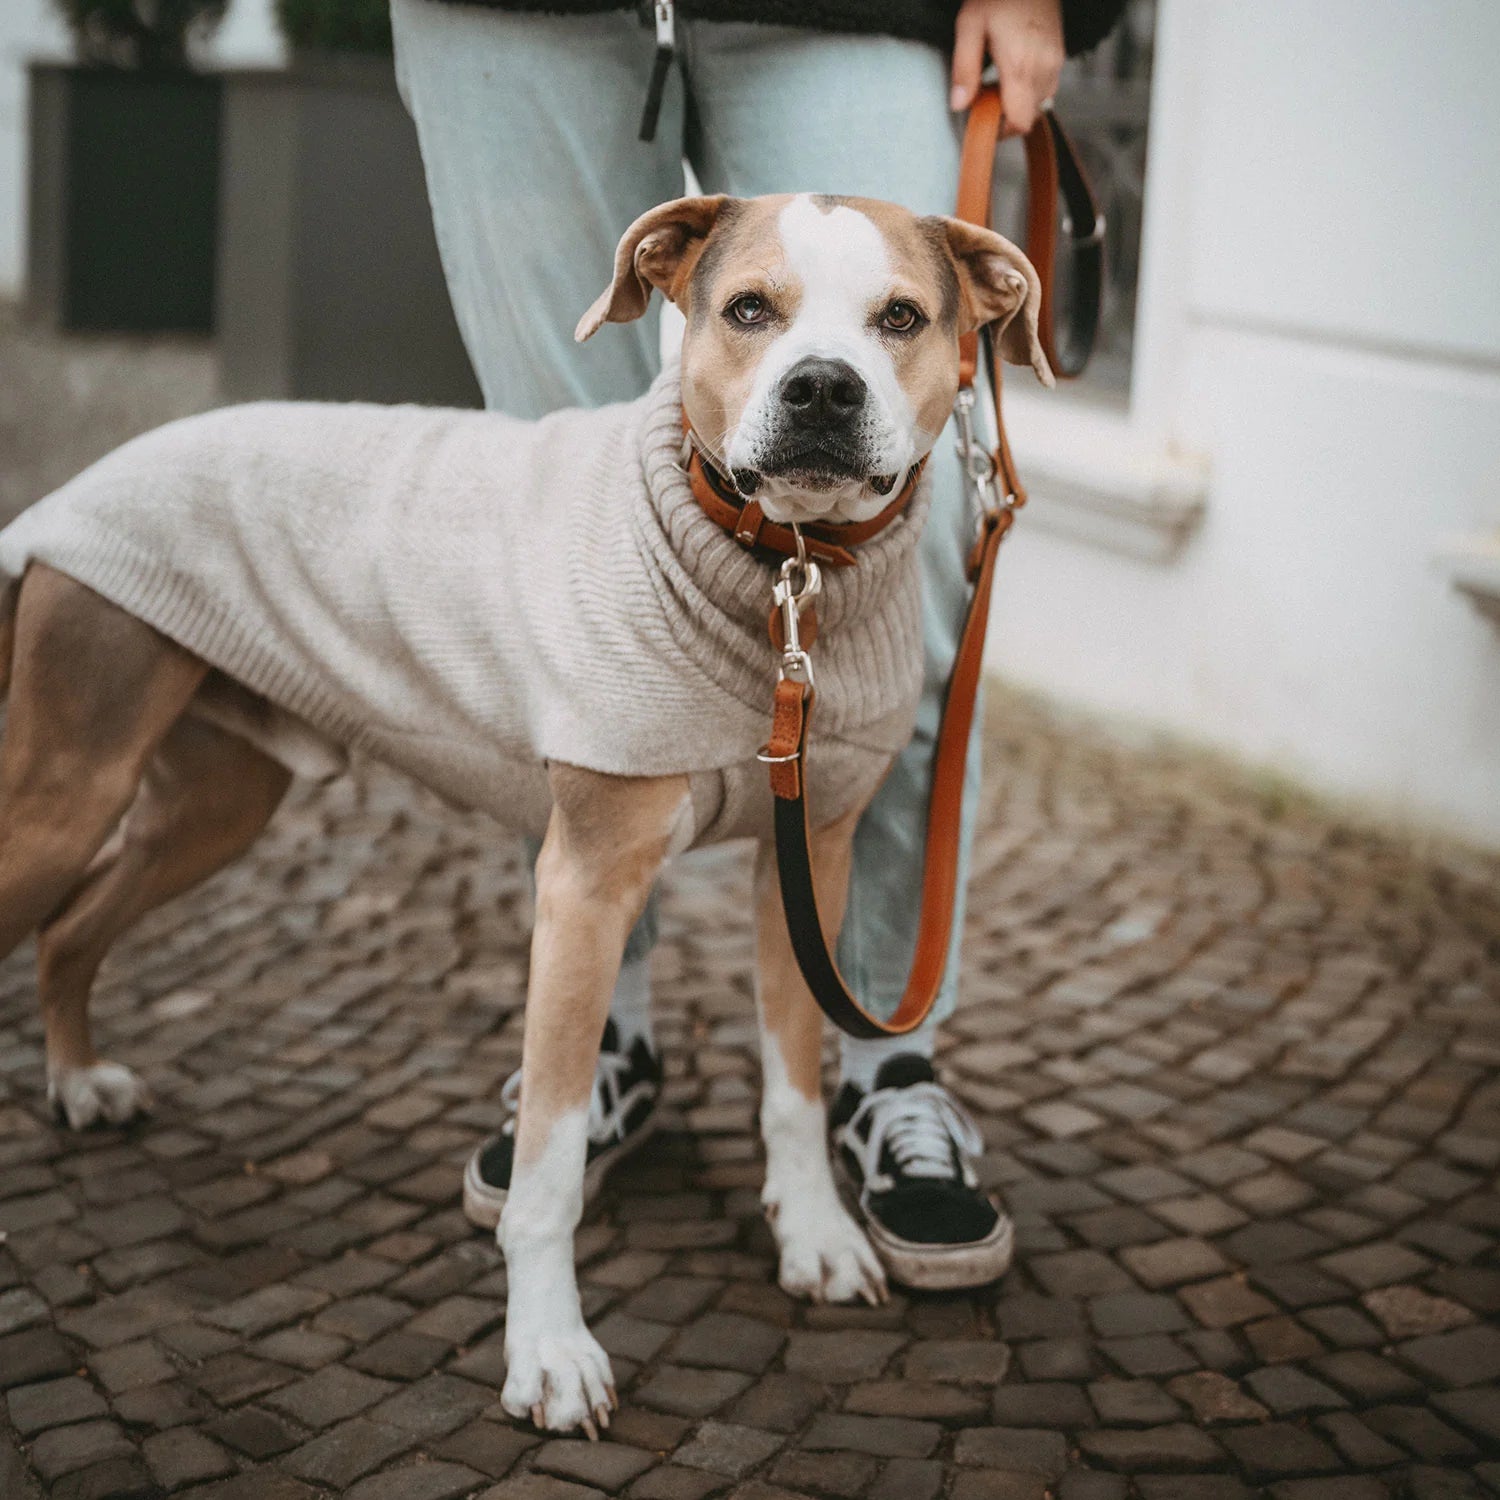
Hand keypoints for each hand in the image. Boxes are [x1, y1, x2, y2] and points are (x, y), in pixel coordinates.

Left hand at [951, 0, 1064, 134]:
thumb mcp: (969, 26)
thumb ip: (964, 69)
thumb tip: (959, 106)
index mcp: (1020, 66)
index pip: (1019, 122)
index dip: (1001, 131)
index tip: (983, 121)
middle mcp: (1043, 68)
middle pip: (1028, 116)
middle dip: (1006, 115)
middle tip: (984, 97)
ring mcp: (1056, 62)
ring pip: (1039, 103)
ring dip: (1018, 101)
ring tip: (997, 81)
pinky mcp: (1060, 55)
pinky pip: (1046, 86)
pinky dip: (1029, 88)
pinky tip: (1013, 69)